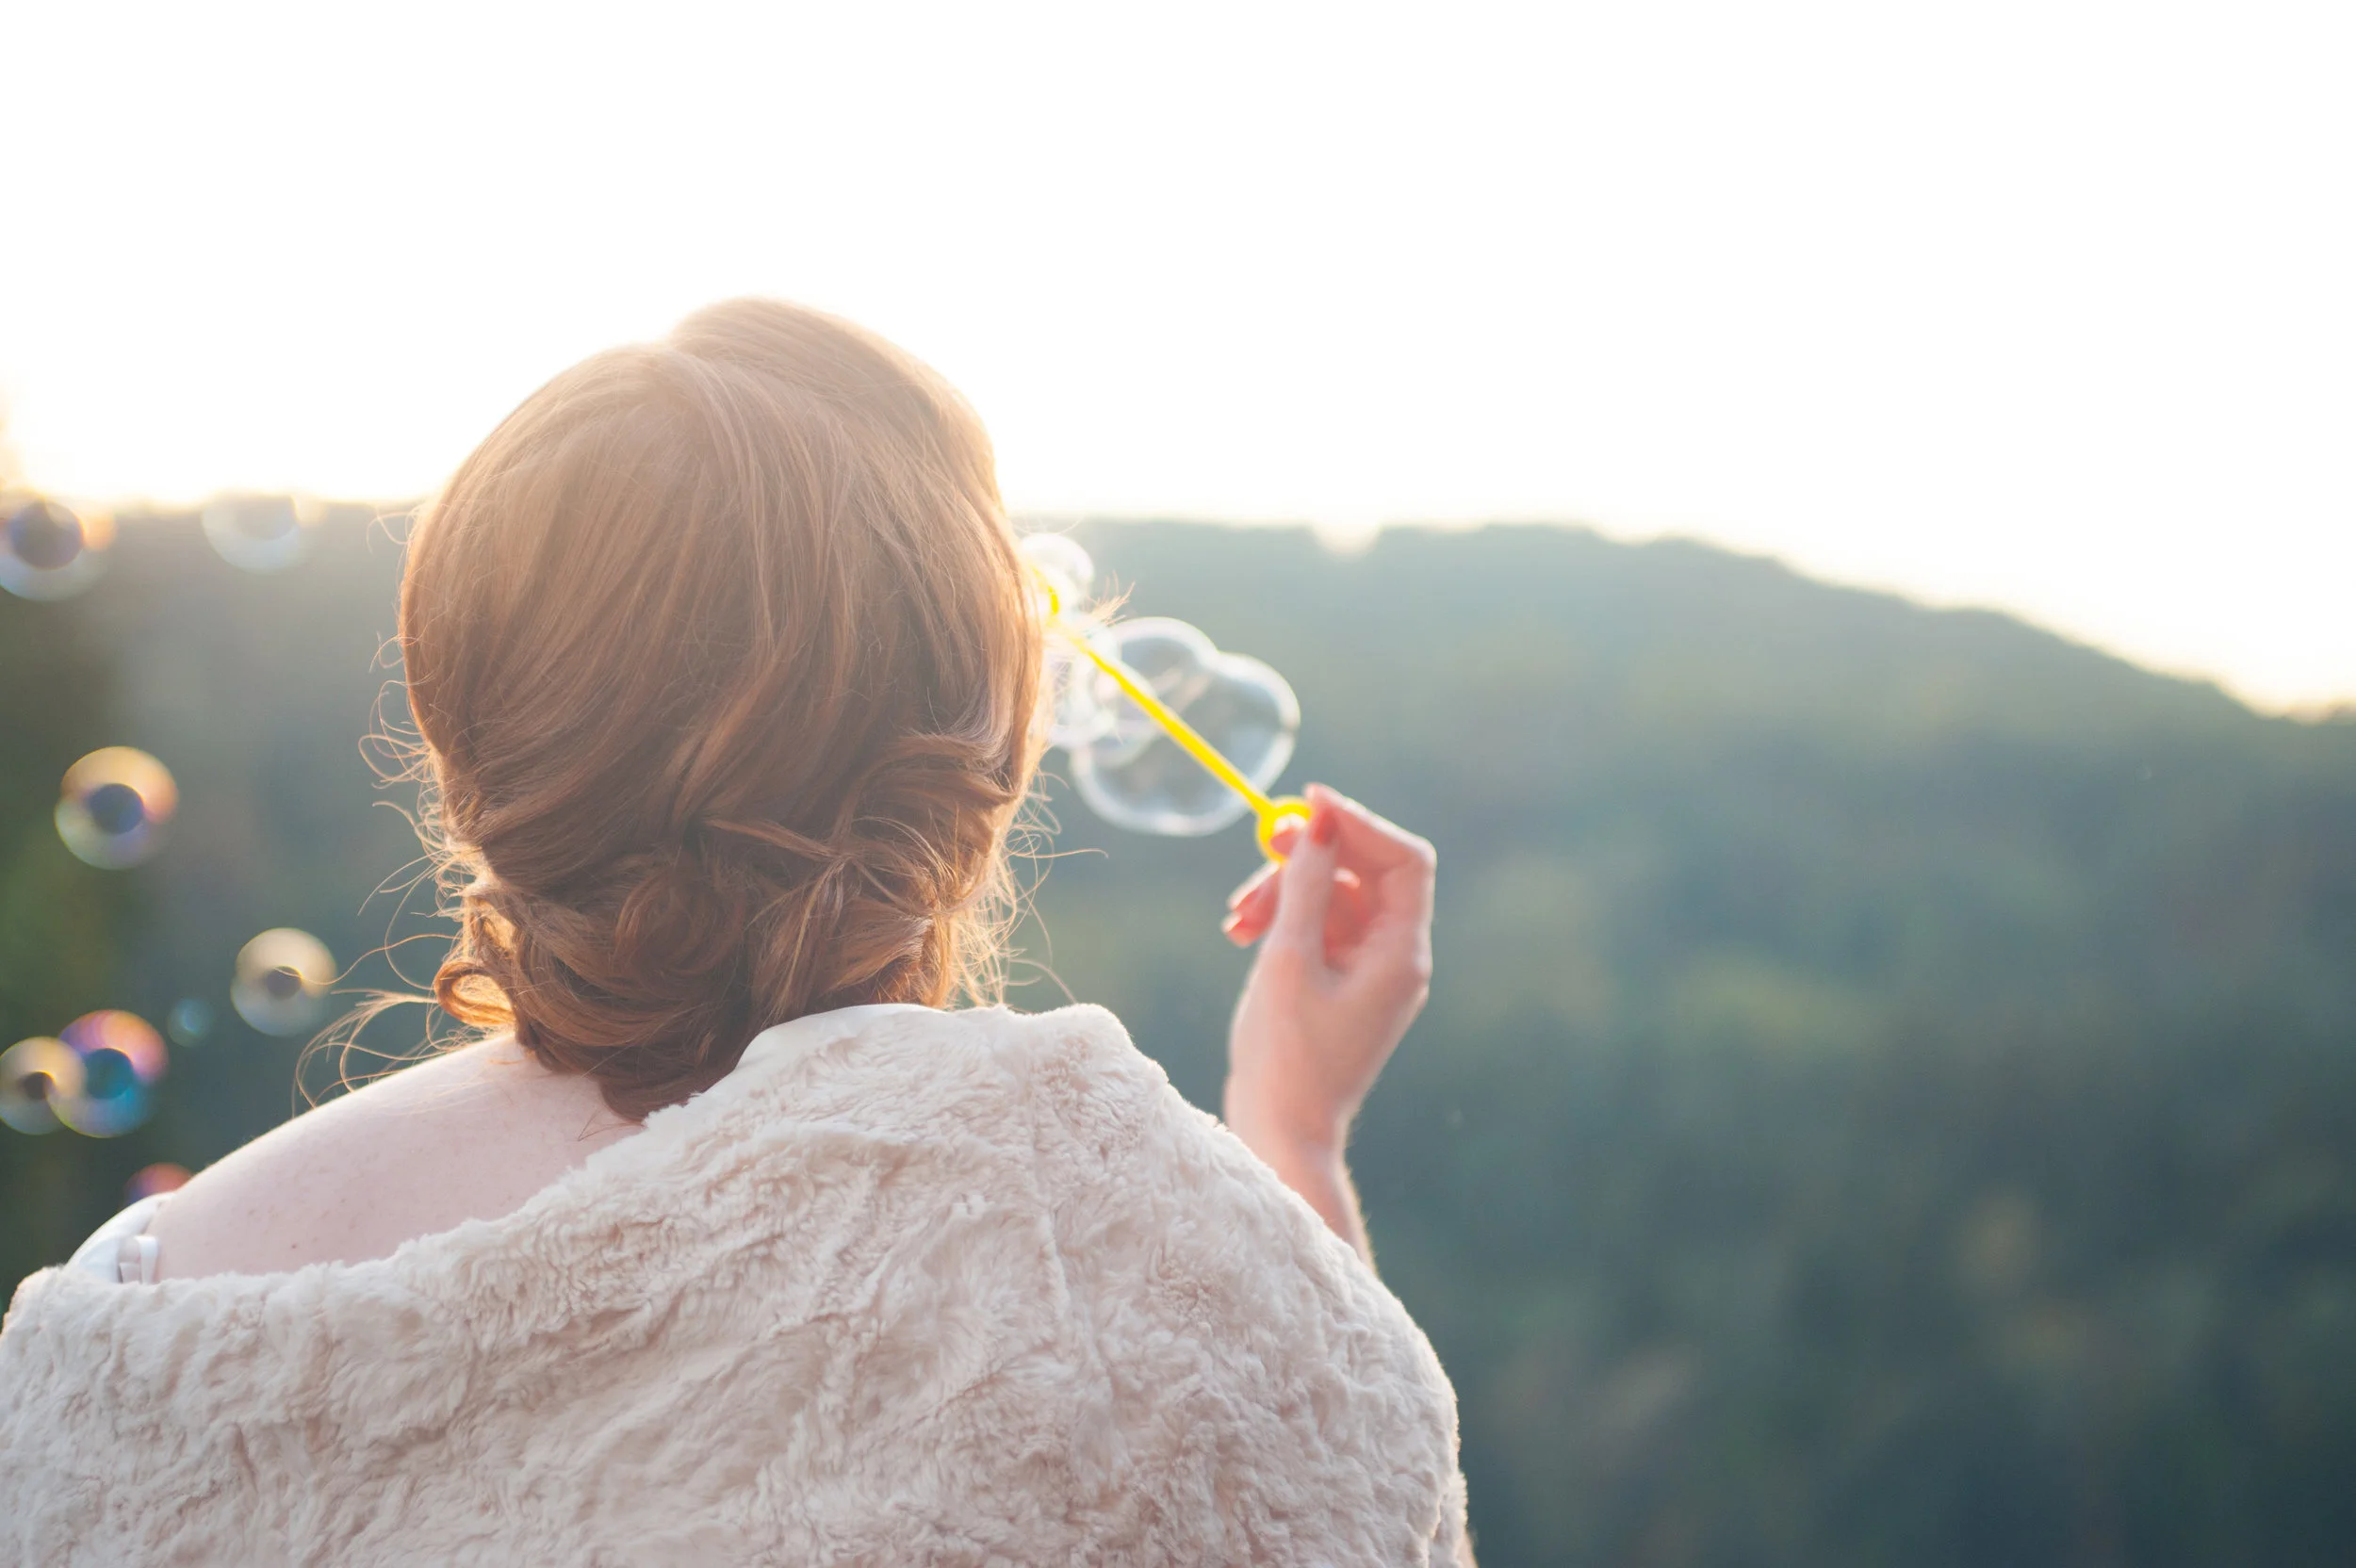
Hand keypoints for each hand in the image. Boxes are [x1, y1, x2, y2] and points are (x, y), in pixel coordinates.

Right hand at [1221, 784, 1436, 1253]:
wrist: (1280, 1133)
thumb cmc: (1286, 1058)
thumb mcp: (1289, 960)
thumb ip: (1305, 885)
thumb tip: (1319, 821)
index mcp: (1401, 955)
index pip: (1403, 861)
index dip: (1360, 824)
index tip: (1309, 803)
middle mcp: (1395, 959)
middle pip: (1362, 874)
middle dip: (1308, 861)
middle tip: (1260, 852)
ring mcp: (1368, 972)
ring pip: (1331, 898)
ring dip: (1282, 894)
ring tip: (1235, 920)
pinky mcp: (1339, 983)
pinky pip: (1317, 928)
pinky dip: (1281, 921)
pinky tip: (1241, 933)